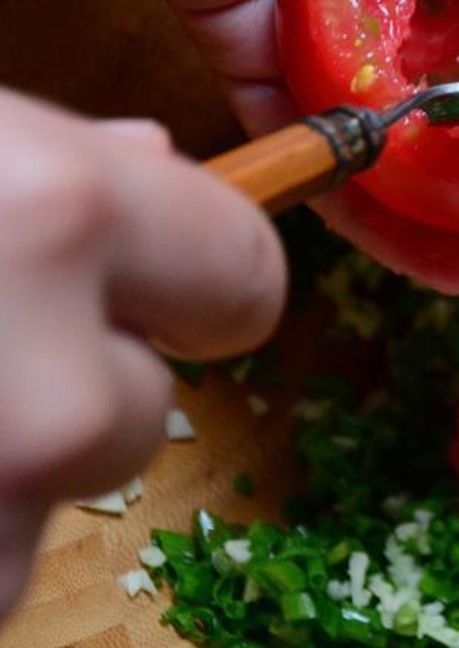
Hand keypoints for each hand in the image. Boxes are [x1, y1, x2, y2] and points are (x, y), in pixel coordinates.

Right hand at [0, 92, 283, 619]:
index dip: (200, 277)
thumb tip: (150, 158)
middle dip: (75, 377)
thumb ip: (54, 155)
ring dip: (1, 456)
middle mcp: (49, 392)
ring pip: (55, 492)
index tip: (158, 279)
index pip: (246, 275)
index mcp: (54, 219)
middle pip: (140, 410)